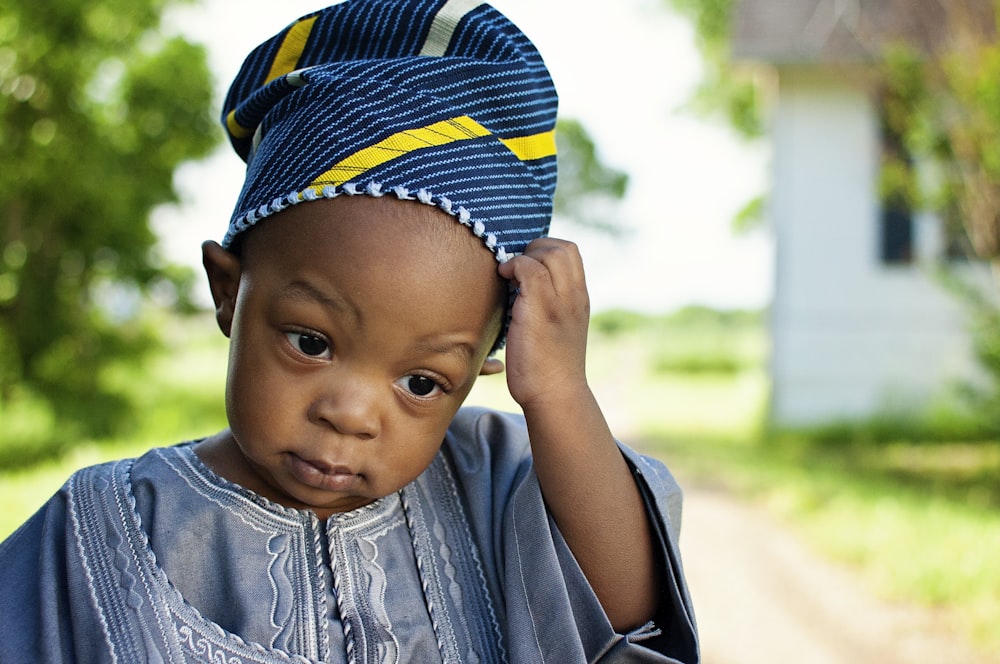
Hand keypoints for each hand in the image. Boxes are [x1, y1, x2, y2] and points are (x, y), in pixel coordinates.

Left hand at [497, 238, 590, 408]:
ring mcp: (560, 301)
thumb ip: (551, 307)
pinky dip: (513, 266)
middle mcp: (575, 296)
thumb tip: (523, 291)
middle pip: (563, 247)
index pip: (571, 253)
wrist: (555, 394)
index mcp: (580, 299)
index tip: (527, 265)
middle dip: (535, 247)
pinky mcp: (541, 309)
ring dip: (524, 256)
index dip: (546, 249)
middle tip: (516, 268)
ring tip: (509, 275)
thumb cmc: (548, 368)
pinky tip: (503, 280)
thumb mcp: (558, 330)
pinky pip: (529, 268)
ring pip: (549, 252)